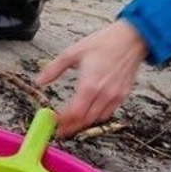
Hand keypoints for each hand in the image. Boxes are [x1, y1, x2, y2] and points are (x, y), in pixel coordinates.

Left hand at [37, 19, 149, 136]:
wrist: (131, 40)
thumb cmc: (102, 44)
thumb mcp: (72, 52)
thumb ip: (54, 69)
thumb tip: (39, 82)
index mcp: (90, 84)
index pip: (75, 112)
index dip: (64, 122)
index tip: (54, 125)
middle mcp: (104, 94)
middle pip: (86, 119)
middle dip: (72, 127)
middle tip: (60, 131)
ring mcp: (116, 96)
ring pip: (97, 118)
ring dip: (84, 123)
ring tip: (72, 124)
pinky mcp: (123, 95)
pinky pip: (108, 112)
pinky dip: (96, 116)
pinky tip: (88, 113)